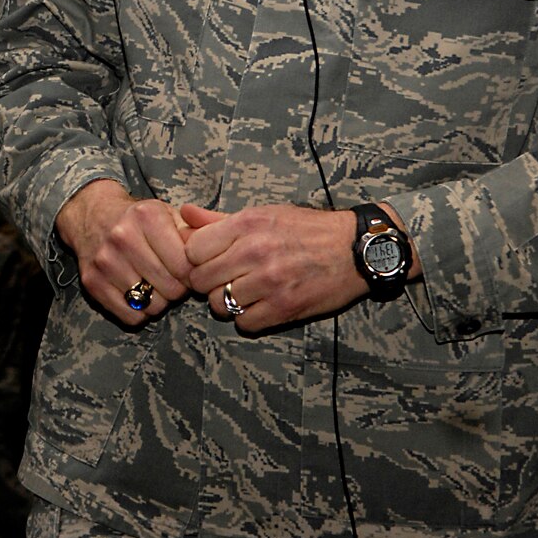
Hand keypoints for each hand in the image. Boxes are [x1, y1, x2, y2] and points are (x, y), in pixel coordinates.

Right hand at [53, 179, 192, 325]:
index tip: (188, 271)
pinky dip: (140, 312)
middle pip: (171, 289)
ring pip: (152, 306)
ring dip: (159, 301)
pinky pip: (131, 316)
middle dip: (178, 289)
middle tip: (172, 279)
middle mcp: (123, 237)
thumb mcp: (168, 214)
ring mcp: (105, 262)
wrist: (92, 215)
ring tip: (155, 284)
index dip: (194, 274)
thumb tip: (217, 256)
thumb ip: (196, 232)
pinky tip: (139, 294)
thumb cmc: (139, 220)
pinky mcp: (92, 282)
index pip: (186, 266)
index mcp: (147, 217)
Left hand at [181, 201, 411, 332]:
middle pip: (201, 280)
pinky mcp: (285, 307)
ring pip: (219, 304)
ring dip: (227, 302)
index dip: (197, 258)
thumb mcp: (262, 214)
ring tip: (243, 292)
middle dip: (208, 282)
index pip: (192, 250)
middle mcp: (254, 252)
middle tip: (224, 279)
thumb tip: (182, 214)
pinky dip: (248, 318)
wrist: (355, 249)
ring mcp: (270, 282)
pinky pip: (244, 323)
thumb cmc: (305, 229)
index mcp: (246, 224)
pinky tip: (259, 306)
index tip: (210, 260)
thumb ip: (218, 219)